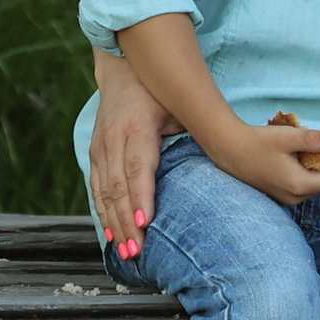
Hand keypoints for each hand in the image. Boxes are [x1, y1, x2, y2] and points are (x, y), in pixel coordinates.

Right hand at [90, 51, 182, 264]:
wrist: (121, 67)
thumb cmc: (158, 89)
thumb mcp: (178, 105)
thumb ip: (193, 130)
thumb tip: (225, 157)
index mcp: (137, 128)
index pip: (137, 170)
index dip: (140, 199)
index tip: (145, 225)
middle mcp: (113, 140)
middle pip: (118, 189)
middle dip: (127, 223)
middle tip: (138, 252)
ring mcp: (100, 147)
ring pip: (104, 193)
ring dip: (114, 224)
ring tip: (126, 252)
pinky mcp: (94, 153)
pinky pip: (97, 188)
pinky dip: (104, 213)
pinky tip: (112, 235)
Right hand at [195, 112, 319, 208]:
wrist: (229, 150)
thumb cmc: (259, 142)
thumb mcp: (288, 137)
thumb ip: (313, 140)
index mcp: (299, 186)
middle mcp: (293, 198)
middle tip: (307, 148)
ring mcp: (284, 199)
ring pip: (310, 186)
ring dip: (309, 169)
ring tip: (294, 152)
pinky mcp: (276, 195)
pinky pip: (297, 187)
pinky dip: (298, 174)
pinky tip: (285, 159)